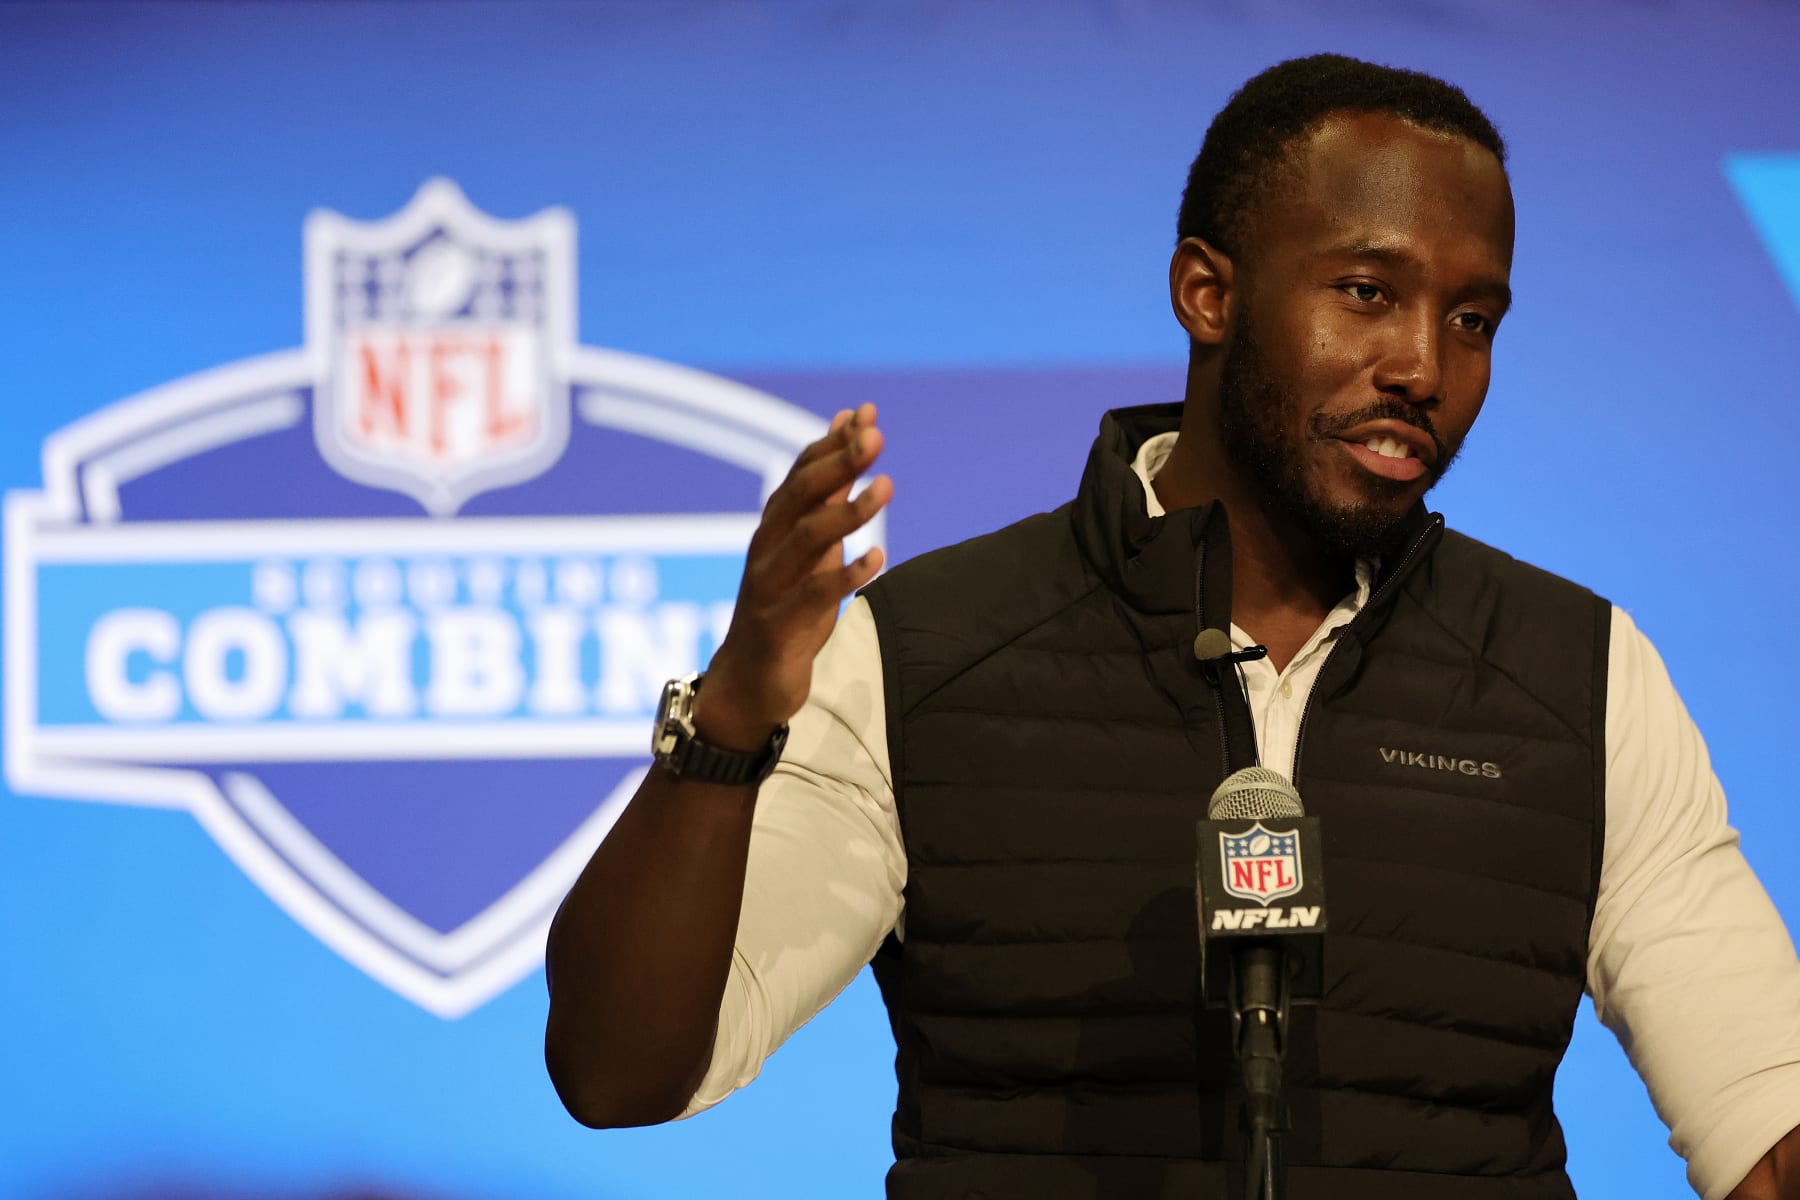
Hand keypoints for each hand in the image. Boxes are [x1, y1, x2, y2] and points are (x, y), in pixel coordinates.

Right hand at [696, 403, 891, 749]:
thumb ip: (828, 497)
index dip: (832, 443)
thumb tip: (849, 435)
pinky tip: (879, 560)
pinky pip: (814, 596)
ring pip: (807, 539)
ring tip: (886, 487)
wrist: (749, 682)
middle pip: (800, 496)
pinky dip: (846, 576)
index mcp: (773, 528)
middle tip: (876, 438)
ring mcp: (770, 586)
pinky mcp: (780, 625)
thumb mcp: (810, 551)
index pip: (801, 473)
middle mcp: (767, 549)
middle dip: (838, 463)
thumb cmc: (786, 608)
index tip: (867, 415)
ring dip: (848, 511)